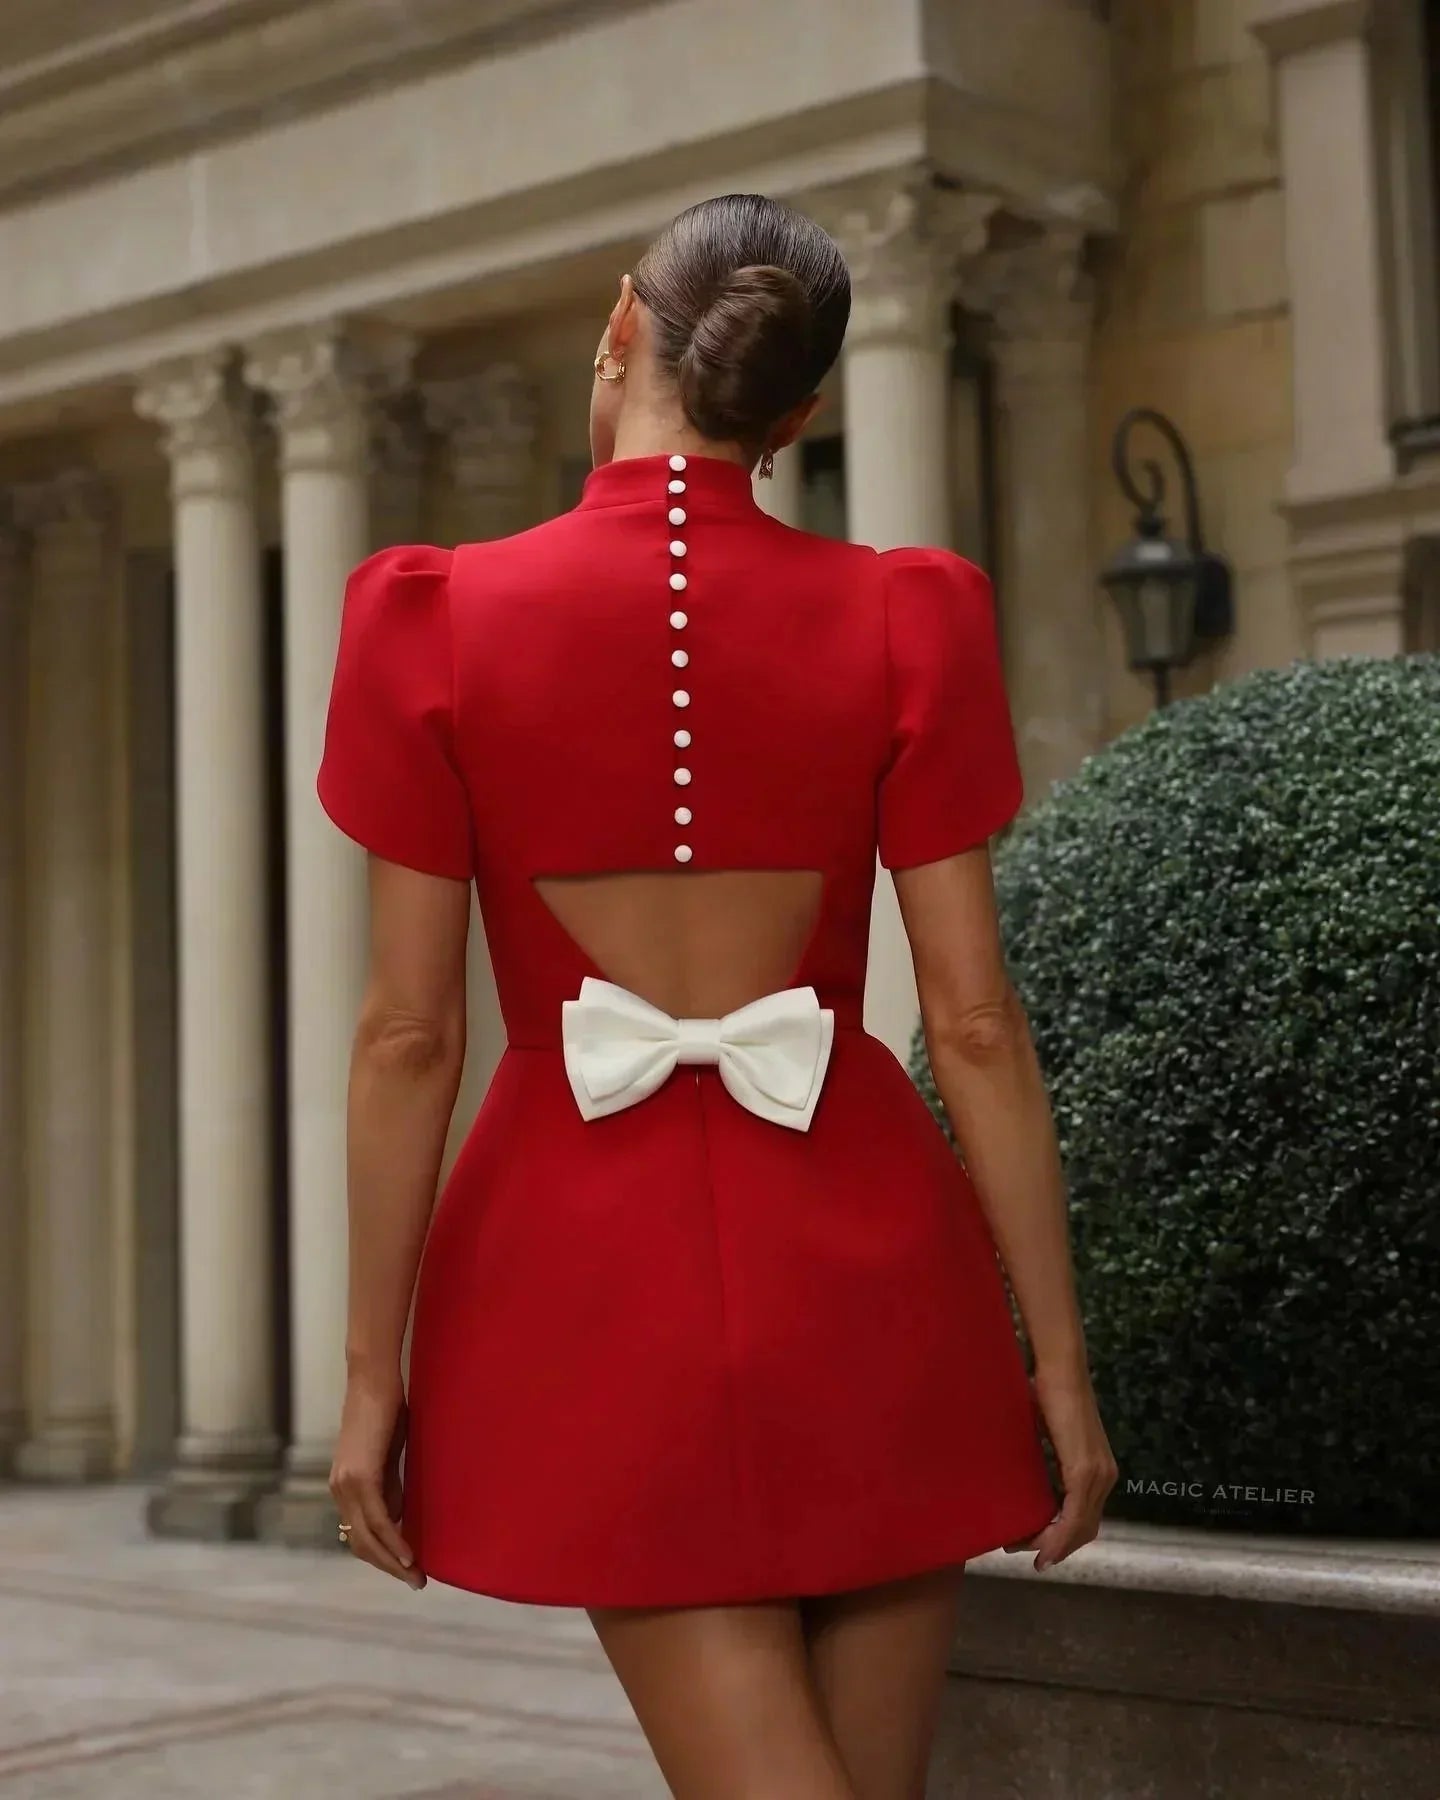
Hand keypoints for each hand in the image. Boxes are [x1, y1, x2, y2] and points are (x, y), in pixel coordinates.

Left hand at [330, 1370, 424, 1589]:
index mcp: (344, 1486)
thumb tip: (397, 1517)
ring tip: (416, 1576)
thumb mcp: (388, 1456)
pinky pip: (378, 1520)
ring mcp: (347, 1484)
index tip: (405, 1570)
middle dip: (389, 1566)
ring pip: (368, 1537)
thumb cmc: (386, 1410)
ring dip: (393, 1561)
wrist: (374, 1380)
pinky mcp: (360, 1476)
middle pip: (361, 1544)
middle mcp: (340, 1490)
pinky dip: (394, 1541)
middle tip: (415, 1581)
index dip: (381, 1556)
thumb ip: (389, 1486)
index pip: (359, 1534)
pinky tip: (409, 1555)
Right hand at [1005, 1365, 1116, 1572]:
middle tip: (1024, 1552)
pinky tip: (1041, 1546)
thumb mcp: (1048, 1436)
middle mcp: (1105, 1477)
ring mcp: (1098, 1475)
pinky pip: (1073, 1516)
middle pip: (1085, 1529)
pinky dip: (1058, 1536)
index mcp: (1098, 1469)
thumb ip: (1046, 1458)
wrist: (1060, 1369)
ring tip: (1025, 1550)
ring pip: (1080, 1527)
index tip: (1036, 1548)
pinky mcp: (1084, 1471)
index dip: (1063, 1538)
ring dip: (1054, 1544)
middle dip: (1056, 1546)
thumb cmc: (1049, 1392)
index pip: (1085, 1517)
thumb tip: (1024, 1473)